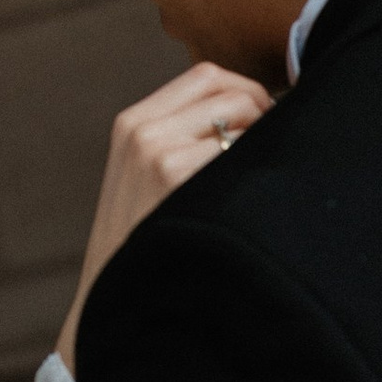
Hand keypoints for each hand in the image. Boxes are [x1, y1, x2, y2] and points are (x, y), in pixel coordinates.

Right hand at [57, 61, 273, 370]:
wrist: (113, 306)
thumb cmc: (142, 249)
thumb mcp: (142, 179)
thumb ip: (181, 139)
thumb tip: (256, 112)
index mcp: (132, 123)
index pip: (207, 76)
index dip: (245, 92)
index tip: (260, 123)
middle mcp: (143, 130)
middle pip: (231, 90)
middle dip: (263, 115)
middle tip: (268, 155)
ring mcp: (160, 152)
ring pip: (244, 119)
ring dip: (261, 146)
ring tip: (254, 186)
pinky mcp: (178, 178)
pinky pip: (243, 154)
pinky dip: (256, 176)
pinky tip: (249, 208)